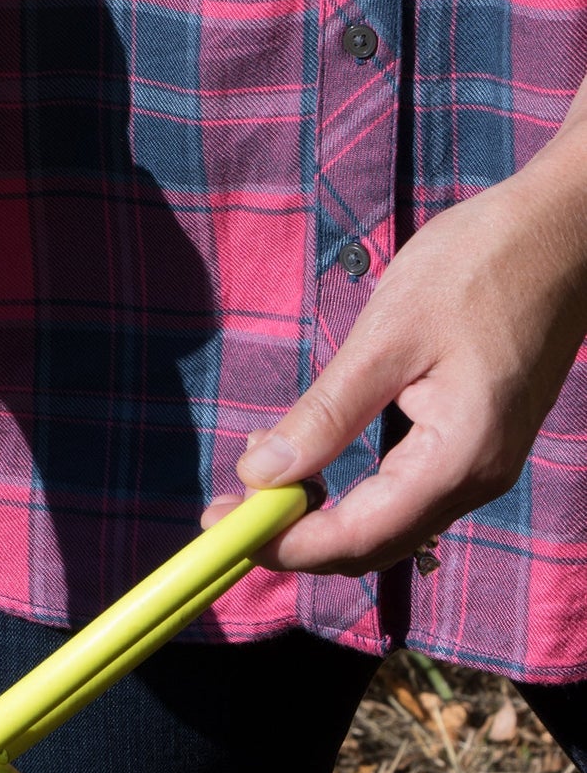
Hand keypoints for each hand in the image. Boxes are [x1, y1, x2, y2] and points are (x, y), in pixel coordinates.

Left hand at [202, 137, 586, 573]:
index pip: (356, 538)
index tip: (221, 527)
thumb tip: (259, 476)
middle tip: (226, 509)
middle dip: (293, 538)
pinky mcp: (474, 446)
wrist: (567, 226)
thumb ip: (324, 415)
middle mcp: (476, 479)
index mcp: (458, 459)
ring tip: (257, 478)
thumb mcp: (387, 337)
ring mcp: (480, 466)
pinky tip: (307, 459)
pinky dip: (347, 494)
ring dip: (317, 517)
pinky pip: (401, 496)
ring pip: (384, 526)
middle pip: (369, 546)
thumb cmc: (483, 264)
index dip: (283, 544)